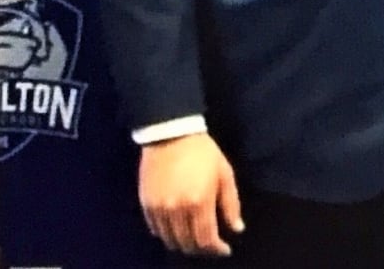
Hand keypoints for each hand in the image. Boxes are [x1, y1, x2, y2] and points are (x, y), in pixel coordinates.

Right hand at [138, 132, 243, 257]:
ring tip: (194, 238)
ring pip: (170, 240)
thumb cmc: (203, 152)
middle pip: (187, 244)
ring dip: (183, 243)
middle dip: (201, 249)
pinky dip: (167, 234)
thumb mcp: (224, 173)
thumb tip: (236, 228)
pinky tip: (177, 228)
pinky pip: (155, 230)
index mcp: (199, 202)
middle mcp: (177, 209)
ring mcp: (159, 208)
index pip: (206, 239)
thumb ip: (231, 204)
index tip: (224, 249)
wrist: (171, 133)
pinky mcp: (146, 204)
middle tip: (210, 244)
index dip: (217, 249)